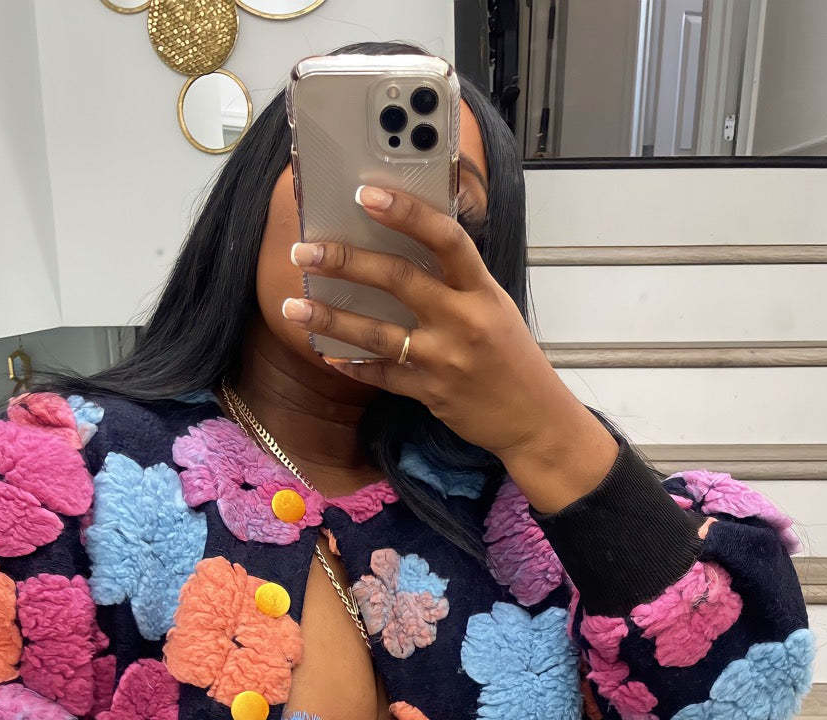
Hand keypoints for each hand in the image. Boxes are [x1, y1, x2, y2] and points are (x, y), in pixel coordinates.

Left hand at [283, 183, 618, 509]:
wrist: (534, 418)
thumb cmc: (512, 357)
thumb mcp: (494, 307)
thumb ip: (456, 281)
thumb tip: (406, 247)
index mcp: (482, 290)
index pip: (445, 237)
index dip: (406, 212)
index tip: (366, 194)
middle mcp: (463, 320)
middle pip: (398, 280)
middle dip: (345, 262)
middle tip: (304, 251)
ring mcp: (445, 359)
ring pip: (378, 333)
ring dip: (330, 319)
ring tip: (293, 306)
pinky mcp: (430, 393)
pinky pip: (382, 375)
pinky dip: (353, 365)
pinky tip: (327, 355)